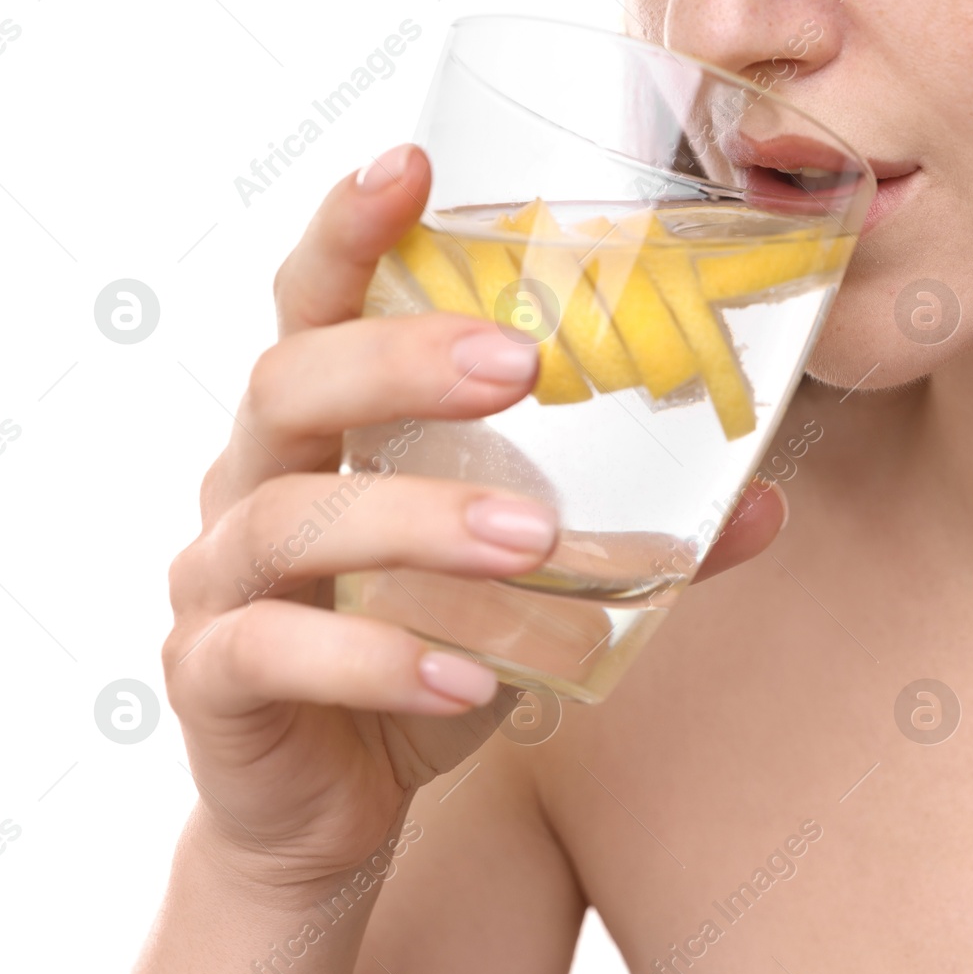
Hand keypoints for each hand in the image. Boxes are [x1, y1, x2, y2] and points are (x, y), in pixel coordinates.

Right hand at [161, 144, 784, 886]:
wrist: (333, 810)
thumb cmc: (421, 657)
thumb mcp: (523, 593)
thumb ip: (625, 541)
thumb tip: (760, 503)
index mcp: (321, 435)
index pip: (316, 307)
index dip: (351, 232)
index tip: (414, 163)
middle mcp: (250, 484)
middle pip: (288, 381)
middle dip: (398, 359)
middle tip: (518, 363)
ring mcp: (215, 583)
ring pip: (290, 518)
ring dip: (417, 520)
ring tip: (532, 542)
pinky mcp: (211, 680)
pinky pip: (273, 654)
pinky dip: (376, 660)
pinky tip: (468, 678)